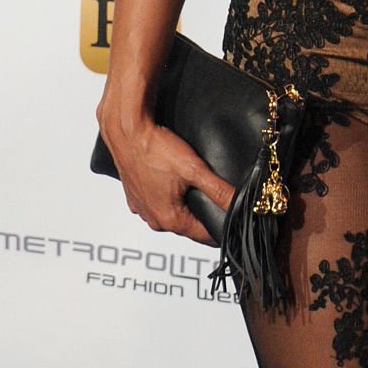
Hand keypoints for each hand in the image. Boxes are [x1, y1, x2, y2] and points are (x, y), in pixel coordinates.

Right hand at [95, 103, 236, 247]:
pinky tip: (173, 180)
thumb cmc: (155, 149)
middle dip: (204, 214)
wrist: (126, 131)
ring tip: (195, 185)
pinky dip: (167, 195)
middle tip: (217, 197)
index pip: (204, 236)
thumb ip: (219, 191)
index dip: (222, 227)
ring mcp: (141, 208)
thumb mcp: (194, 170)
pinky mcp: (134, 196)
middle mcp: (153, 219)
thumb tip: (241, 204)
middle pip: (188, 225)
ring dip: (184, 204)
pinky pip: (157, 202)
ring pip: (172, 213)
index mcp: (169, 219)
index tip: (233, 219)